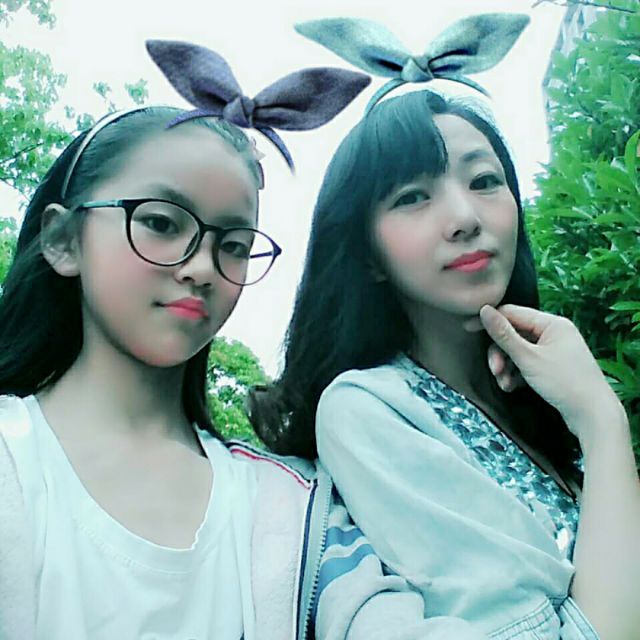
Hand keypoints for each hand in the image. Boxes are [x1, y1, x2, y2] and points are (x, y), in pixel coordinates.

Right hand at [479, 304, 623, 441]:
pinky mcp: (553, 367)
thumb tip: (484, 310)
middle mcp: (555, 333)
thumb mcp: (528, 358)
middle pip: (514, 334)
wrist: (593, 416)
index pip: (513, 313)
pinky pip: (527, 363)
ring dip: (506, 366)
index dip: (490, 321)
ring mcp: (554, 350)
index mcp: (553, 324)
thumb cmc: (565, 383)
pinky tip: (513, 386)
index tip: (468, 329)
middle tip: (495, 370)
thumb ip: (503, 334)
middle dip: (500, 353)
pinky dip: (516, 374)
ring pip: (518, 351)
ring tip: (504, 383)